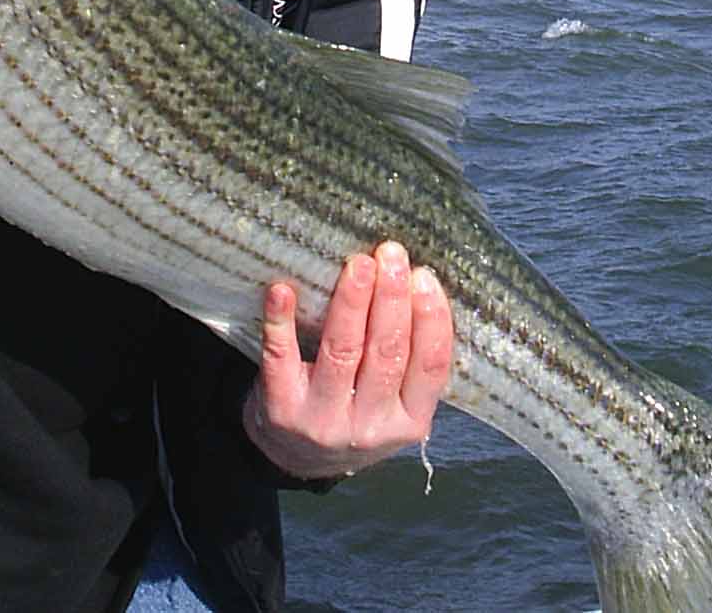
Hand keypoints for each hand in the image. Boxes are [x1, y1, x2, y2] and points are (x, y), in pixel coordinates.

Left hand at [243, 241, 452, 479]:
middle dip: (390, 298)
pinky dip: (280, 322)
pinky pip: (281, 358)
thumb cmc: (355, 412)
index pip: (430, 366)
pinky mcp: (282, 409)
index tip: (424, 276)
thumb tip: (420, 282)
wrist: (296, 457)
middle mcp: (369, 426)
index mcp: (409, 420)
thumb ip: (411, 359)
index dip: (431, 318)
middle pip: (386, 352)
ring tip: (358, 264)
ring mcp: (324, 419)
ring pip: (342, 351)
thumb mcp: (395, 404)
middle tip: (391, 254)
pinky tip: (281, 291)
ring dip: (350, 302)